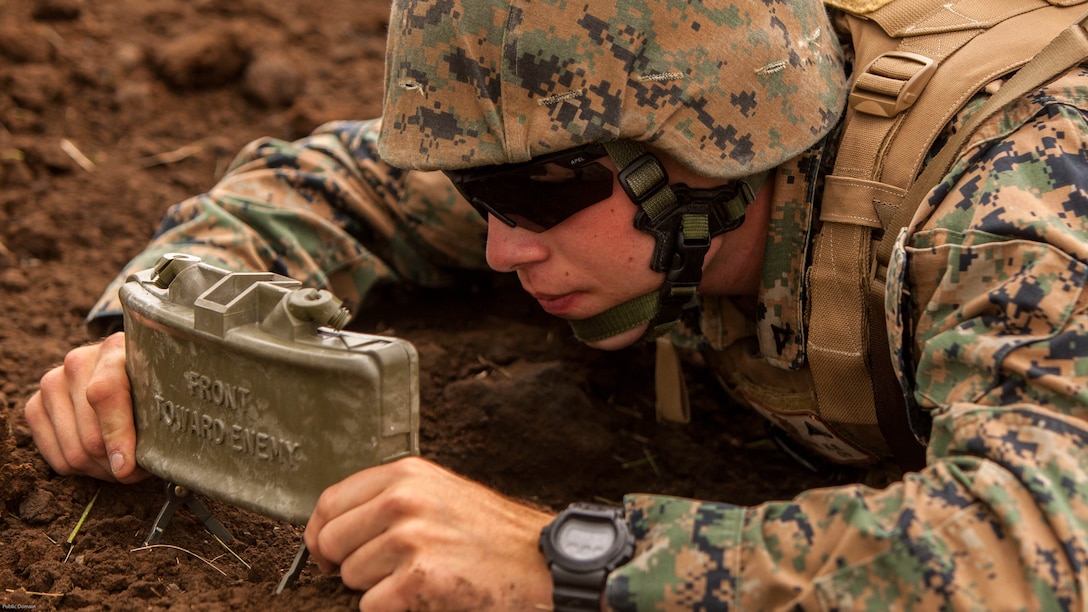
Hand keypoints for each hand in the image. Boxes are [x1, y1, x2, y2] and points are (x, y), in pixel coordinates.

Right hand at [23, 331, 148, 482]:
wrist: (122, 369)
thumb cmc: (151, 384)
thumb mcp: (163, 390)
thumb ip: (159, 415)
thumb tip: (144, 462)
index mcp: (115, 350)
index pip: (105, 394)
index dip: (117, 435)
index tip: (127, 467)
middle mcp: (77, 362)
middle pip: (90, 436)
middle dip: (118, 465)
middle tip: (138, 470)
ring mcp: (52, 383)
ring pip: (73, 452)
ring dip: (102, 470)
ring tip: (124, 465)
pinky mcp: (35, 406)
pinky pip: (56, 458)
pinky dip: (82, 470)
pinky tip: (101, 461)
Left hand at [305, 456, 554, 610]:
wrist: (540, 561)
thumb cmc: (492, 533)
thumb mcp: (439, 493)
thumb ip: (391, 498)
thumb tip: (333, 526)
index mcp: (406, 474)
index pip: (329, 501)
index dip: (320, 535)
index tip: (327, 553)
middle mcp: (404, 499)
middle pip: (331, 542)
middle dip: (346, 565)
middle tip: (380, 571)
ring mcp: (411, 538)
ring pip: (351, 577)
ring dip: (376, 588)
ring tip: (418, 577)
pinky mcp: (420, 577)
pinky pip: (372, 605)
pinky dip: (393, 609)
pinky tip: (426, 595)